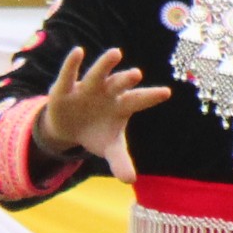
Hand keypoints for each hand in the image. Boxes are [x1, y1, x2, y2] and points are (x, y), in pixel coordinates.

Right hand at [37, 46, 168, 178]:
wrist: (70, 127)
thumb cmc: (97, 133)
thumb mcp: (109, 148)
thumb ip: (120, 161)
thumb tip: (130, 180)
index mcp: (122, 106)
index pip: (139, 101)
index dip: (151, 97)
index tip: (166, 93)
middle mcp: (108, 93)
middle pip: (120, 84)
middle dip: (127, 79)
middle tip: (137, 74)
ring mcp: (87, 88)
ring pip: (98, 75)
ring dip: (106, 65)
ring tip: (116, 53)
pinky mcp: (65, 89)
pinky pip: (70, 74)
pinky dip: (72, 64)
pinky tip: (78, 52)